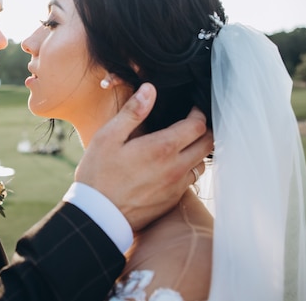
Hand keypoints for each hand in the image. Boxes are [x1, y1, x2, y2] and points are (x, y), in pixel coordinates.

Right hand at [75, 83, 212, 230]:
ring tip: (181, 144)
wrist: (97, 216)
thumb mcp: (108, 137)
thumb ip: (132, 112)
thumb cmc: (99, 174)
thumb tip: (150, 89)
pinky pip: (189, 181)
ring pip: (201, 164)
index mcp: (162, 148)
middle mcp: (176, 168)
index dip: (198, 112)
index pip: (198, 125)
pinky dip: (186, 169)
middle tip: (191, 122)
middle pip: (208, 144)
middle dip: (204, 129)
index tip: (190, 107)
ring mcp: (176, 187)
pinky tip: (169, 166)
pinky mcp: (171, 201)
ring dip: (197, 151)